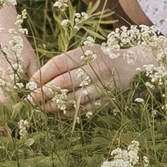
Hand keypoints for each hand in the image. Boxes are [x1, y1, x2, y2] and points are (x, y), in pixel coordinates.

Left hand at [29, 43, 144, 116]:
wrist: (136, 69)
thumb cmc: (104, 59)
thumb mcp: (89, 53)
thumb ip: (68, 62)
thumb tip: (38, 79)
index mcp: (90, 52)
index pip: (59, 63)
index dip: (42, 74)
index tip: (30, 83)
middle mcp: (98, 69)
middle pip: (64, 82)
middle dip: (44, 92)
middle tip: (30, 99)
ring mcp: (104, 87)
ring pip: (73, 100)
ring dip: (54, 106)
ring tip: (41, 109)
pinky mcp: (107, 102)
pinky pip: (83, 111)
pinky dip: (68, 113)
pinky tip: (58, 114)